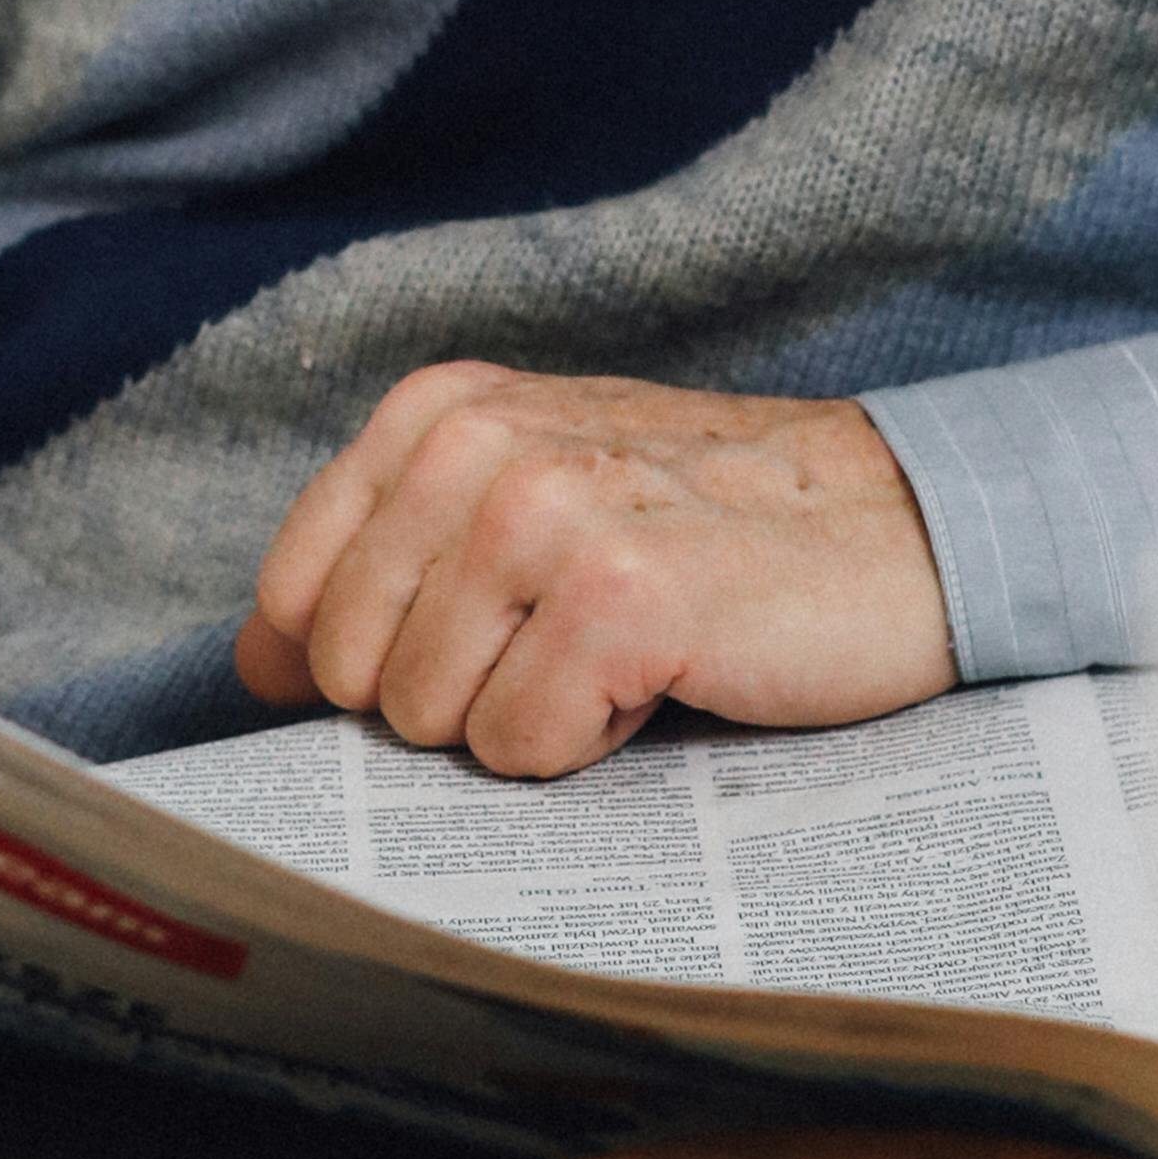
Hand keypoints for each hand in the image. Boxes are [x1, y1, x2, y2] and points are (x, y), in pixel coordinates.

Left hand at [232, 367, 954, 772]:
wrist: (901, 530)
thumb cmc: (707, 536)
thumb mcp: (530, 509)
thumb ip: (385, 567)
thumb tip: (256, 665)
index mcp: (438, 412)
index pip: (297, 600)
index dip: (376, 662)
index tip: (486, 637)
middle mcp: (476, 444)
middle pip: (359, 676)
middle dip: (461, 696)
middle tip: (576, 640)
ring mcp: (543, 512)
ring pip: (435, 720)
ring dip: (536, 719)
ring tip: (626, 649)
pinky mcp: (617, 595)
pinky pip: (524, 746)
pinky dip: (597, 743)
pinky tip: (668, 674)